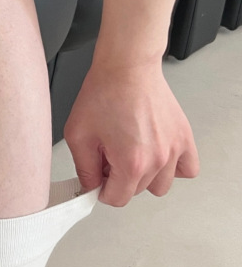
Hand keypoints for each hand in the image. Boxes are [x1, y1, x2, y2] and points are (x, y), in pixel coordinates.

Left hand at [63, 60, 199, 206]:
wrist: (126, 67)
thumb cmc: (103, 94)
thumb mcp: (78, 136)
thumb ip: (84, 169)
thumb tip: (91, 187)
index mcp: (132, 162)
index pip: (117, 199)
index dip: (101, 191)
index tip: (97, 177)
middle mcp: (158, 159)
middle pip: (136, 191)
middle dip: (118, 179)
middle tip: (108, 156)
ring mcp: (174, 149)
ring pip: (160, 185)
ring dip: (144, 177)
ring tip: (130, 155)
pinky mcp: (183, 137)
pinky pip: (187, 169)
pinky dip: (173, 168)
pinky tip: (155, 155)